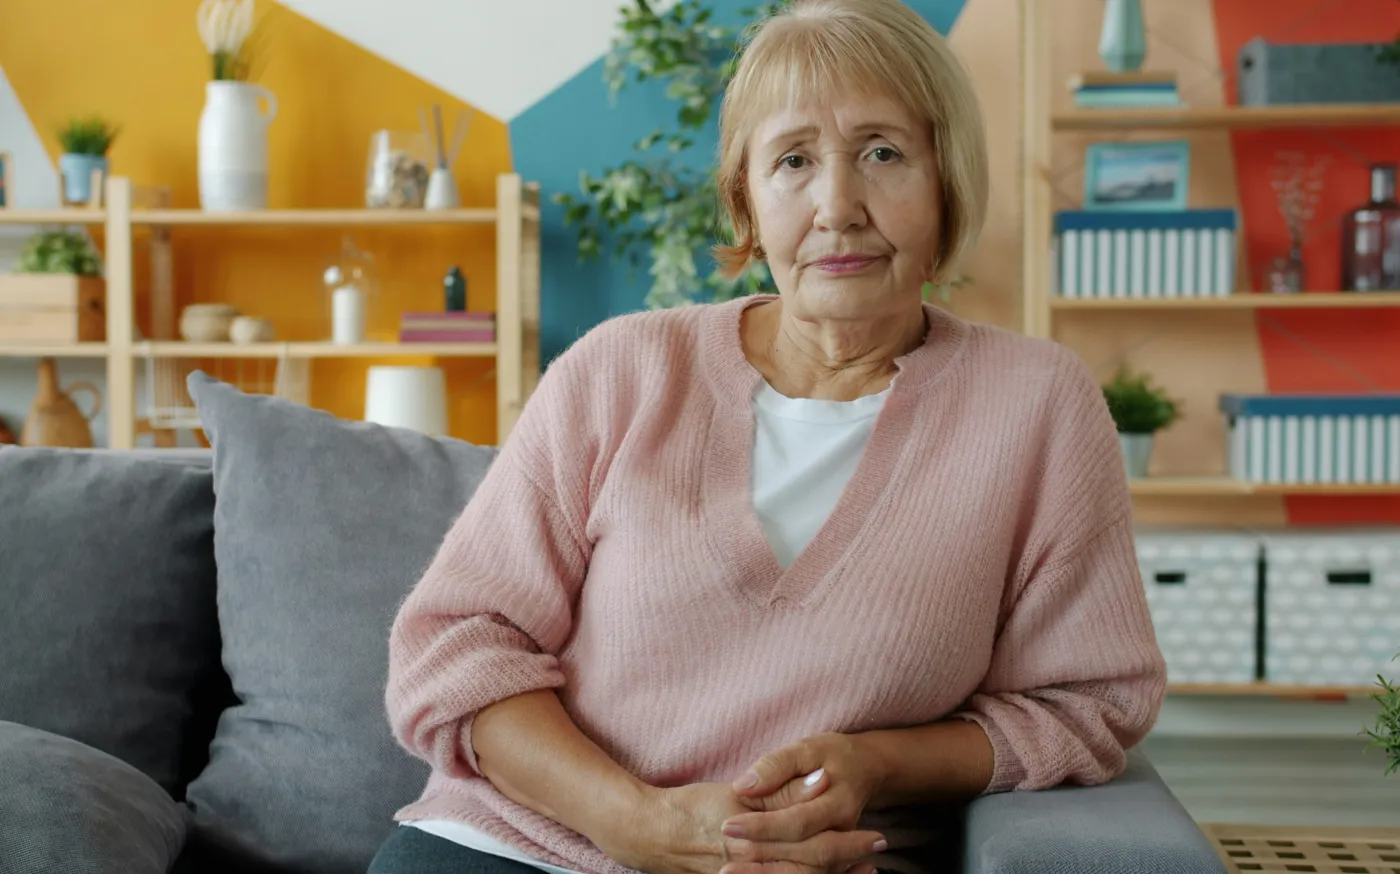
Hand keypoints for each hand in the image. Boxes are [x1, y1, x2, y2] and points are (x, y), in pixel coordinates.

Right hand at [603, 781, 883, 873]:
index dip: (849, 843)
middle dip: (848, 862)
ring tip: (862, 870)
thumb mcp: (737, 794)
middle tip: (879, 852)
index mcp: (759, 839)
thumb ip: (782, 790)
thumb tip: (824, 781)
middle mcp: (756, 865)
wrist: (647, 833)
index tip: (877, 836)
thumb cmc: (690, 808)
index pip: (816, 845)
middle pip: (813, 868)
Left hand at [720, 732, 889, 873]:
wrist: (864, 769)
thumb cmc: (829, 756)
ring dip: (768, 873)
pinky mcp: (833, 857)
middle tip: (725, 858)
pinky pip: (808, 871)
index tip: (728, 825)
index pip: (797, 821)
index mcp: (838, 802)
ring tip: (731, 871)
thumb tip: (744, 786)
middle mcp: (843, 830)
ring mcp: (841, 847)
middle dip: (762, 856)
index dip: (762, 826)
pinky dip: (780, 873)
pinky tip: (752, 872)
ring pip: (807, 870)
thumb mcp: (805, 749)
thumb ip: (775, 766)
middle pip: (804, 853)